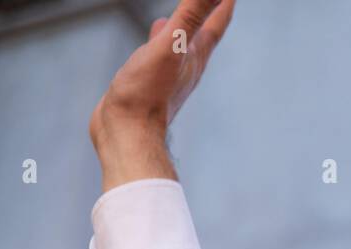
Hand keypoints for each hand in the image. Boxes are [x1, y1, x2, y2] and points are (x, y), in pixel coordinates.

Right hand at [88, 0, 235, 191]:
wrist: (126, 133)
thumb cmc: (146, 93)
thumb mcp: (170, 46)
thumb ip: (191, 15)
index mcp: (195, 57)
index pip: (215, 25)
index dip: (224, 5)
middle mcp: (186, 67)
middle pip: (202, 35)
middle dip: (207, 15)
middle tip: (214, 3)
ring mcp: (168, 77)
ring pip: (179, 47)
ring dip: (180, 30)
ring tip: (173, 18)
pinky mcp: (148, 84)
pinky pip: (158, 56)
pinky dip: (158, 42)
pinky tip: (152, 41)